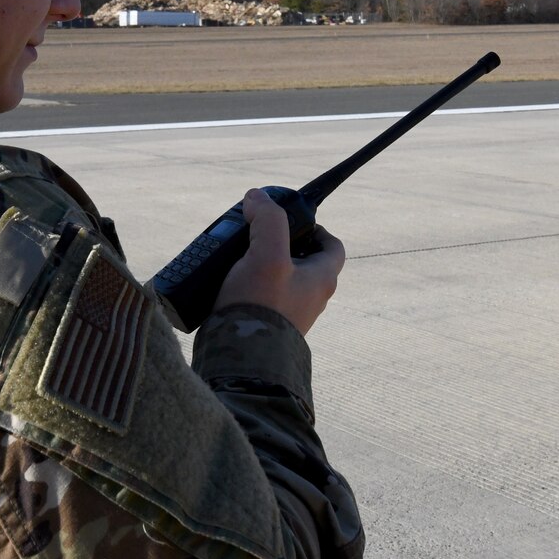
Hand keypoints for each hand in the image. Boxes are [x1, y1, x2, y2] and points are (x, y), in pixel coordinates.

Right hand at [214, 189, 344, 335]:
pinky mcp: (266, 327)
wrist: (242, 360)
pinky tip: (226, 284)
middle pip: (303, 260)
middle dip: (281, 244)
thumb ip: (267, 220)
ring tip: (235, 259)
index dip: (317, 228)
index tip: (293, 221)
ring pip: (280, 279)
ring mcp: (288, 314)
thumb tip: (257, 198)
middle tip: (256, 236)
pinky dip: (248, 287)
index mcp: (321, 280)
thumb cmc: (261, 308)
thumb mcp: (267, 254)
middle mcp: (310, 298)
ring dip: (261, 265)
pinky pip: (261, 299)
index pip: (332, 246)